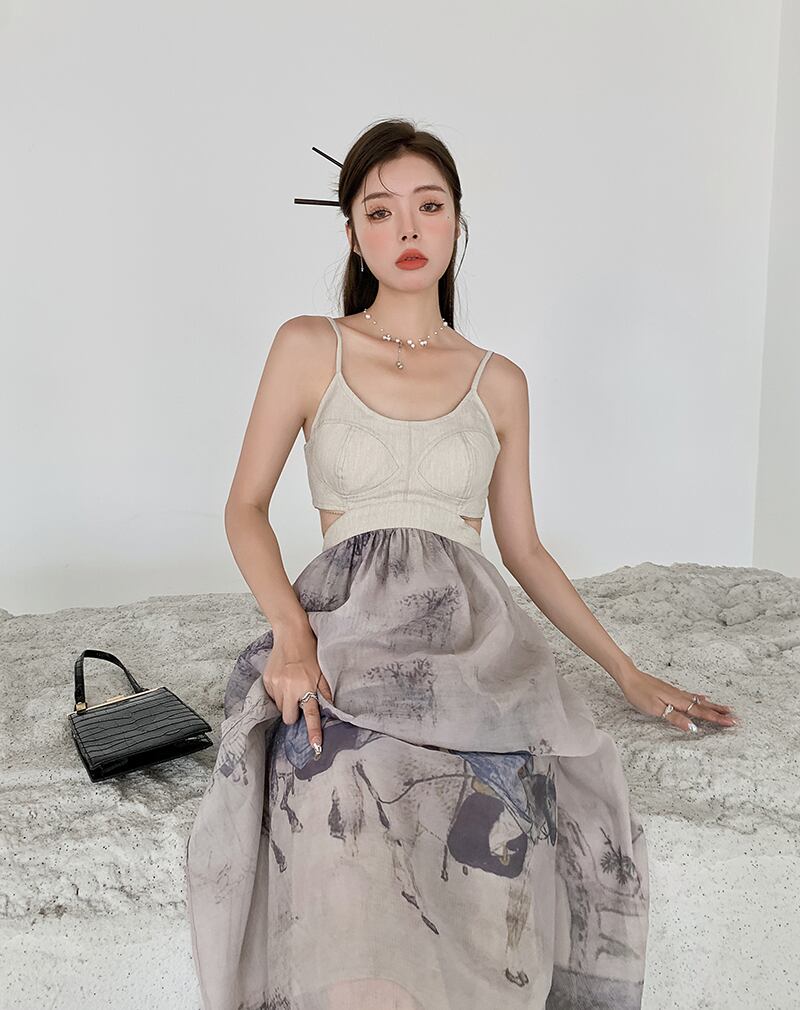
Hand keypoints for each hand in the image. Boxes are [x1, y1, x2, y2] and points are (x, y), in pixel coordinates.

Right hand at [263, 622, 333, 757]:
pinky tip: (283, 678)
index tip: (315, 746)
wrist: (290, 633)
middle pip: (288, 718)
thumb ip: (325, 692)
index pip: (311, 715)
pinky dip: (278, 692)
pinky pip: (271, 696)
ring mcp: (276, 684)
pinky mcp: (267, 680)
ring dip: (285, 701)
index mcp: (307, 686)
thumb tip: (331, 709)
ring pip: (279, 707)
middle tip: (298, 699)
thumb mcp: (321, 671)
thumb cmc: (309, 652)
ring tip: (291, 684)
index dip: (313, 732)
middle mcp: (290, 688)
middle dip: (292, 714)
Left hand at [619, 666, 738, 732]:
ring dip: (712, 706)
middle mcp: (680, 696)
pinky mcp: (670, 690)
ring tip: (725, 709)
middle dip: (719, 713)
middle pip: (703, 706)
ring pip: (698, 701)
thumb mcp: (656, 709)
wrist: (629, 677)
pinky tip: (702, 697)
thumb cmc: (639, 693)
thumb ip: (675, 718)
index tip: (731, 722)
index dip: (716, 719)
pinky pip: (690, 696)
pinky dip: (700, 698)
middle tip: (735, 717)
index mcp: (678, 701)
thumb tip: (692, 728)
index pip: (701, 712)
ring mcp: (675, 692)